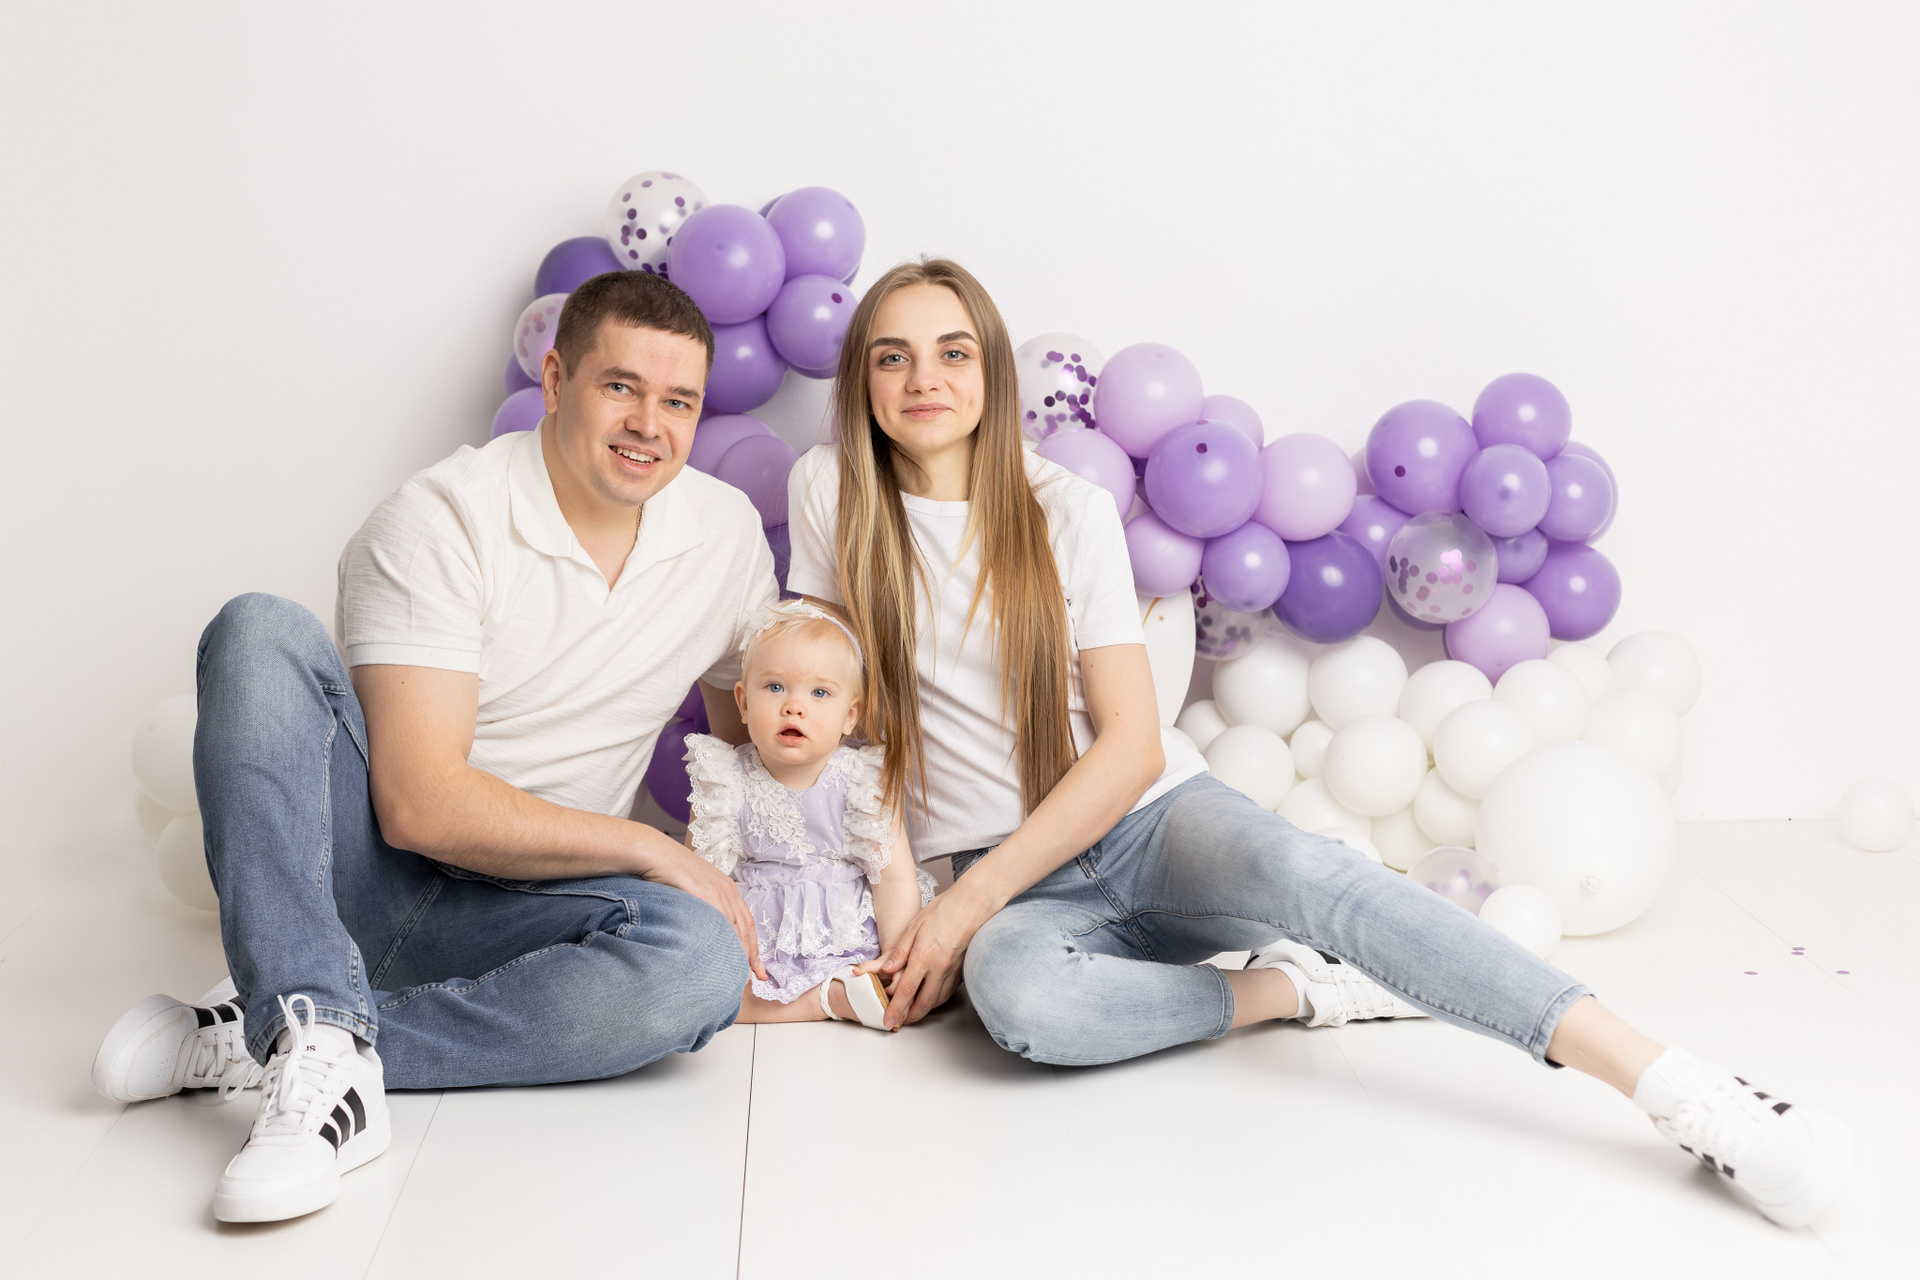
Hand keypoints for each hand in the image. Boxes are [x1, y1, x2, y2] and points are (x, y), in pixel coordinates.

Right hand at [642, 843, 767, 981]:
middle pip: (746, 929)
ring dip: (742, 955)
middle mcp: (727, 890)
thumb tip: (700, 930)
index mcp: (726, 888)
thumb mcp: (690, 890)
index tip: (758, 967)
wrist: (653, 853)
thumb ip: (701, 906)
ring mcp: (718, 892)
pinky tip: (727, 960)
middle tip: (758, 979)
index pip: (746, 923)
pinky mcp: (707, 894)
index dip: (753, 947)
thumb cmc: (665, 871)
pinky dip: (728, 944)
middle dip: (753, 957)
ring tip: (742, 978)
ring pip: (737, 930)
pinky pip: (722, 923)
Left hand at [863, 886, 993, 1028]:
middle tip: (898, 1023)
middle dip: (909, 1018)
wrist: (972, 905)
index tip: (888, 1022)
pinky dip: (936, 1001)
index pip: (906, 991)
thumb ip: (900, 950)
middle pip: (923, 1003)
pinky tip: (929, 998)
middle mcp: (939, 968)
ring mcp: (952, 971)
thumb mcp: (914, 926)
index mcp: (924, 957)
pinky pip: (947, 992)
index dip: (895, 1010)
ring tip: (911, 1013)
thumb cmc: (943, 910)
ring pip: (937, 1001)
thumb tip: (888, 970)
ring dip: (923, 1011)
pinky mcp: (961, 970)